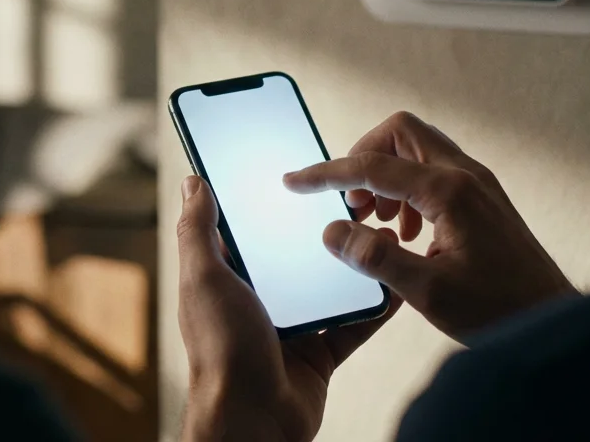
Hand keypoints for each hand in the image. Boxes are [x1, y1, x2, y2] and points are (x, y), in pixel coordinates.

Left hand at [176, 176, 400, 441]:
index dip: (269, 202)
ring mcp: (292, 326)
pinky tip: (394, 281)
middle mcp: (259, 299)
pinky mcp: (320, 353)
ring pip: (328, 285)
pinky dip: (374, 306)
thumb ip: (197, 231)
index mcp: (228, 279)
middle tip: (354, 198)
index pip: (250, 230)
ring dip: (353, 262)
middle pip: (295, 254)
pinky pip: (353, 323)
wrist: (254, 419)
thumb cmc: (221, 349)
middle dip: (321, 229)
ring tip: (382, 231)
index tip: (297, 173)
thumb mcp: (204, 279)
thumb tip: (194, 182)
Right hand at [284, 112, 576, 342]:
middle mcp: (466, 175)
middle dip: (363, 157)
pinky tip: (405, 234)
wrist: (553, 322)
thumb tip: (333, 231)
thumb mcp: (427, 291)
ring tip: (375, 223)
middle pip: (400, 132)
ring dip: (386, 175)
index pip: (373, 166)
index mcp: (449, 191)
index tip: (294, 181)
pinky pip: (434, 172)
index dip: (327, 173)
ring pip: (418, 149)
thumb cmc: (499, 311)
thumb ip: (375, 257)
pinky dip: (408, 189)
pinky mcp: (484, 199)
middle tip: (349, 202)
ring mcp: (478, 184)